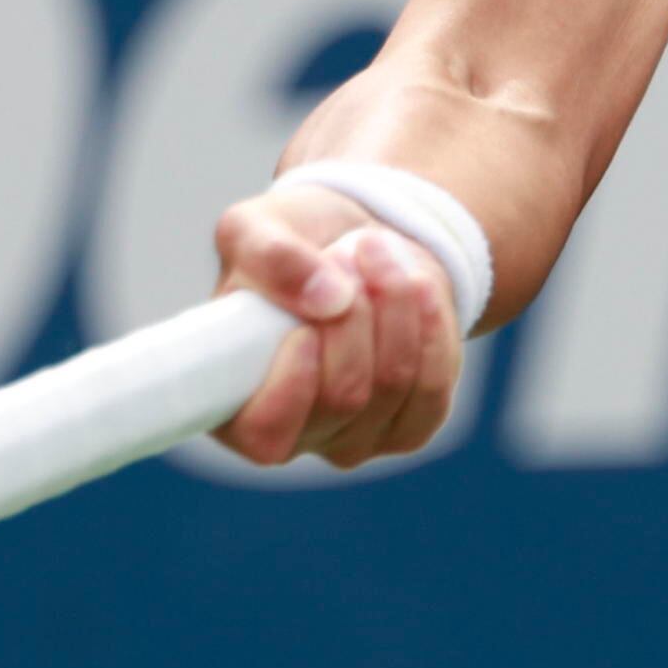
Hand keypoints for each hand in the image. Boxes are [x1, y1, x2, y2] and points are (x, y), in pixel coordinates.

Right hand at [208, 183, 462, 467]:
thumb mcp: (256, 227)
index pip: (264, 434)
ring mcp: (352, 439)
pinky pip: (433, 389)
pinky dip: (431, 325)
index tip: (305, 327)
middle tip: (349, 254)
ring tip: (377, 253)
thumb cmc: (290, 246)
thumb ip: (270, 255)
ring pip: (393, 384)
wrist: (359, 246)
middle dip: (355, 313)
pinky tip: (417, 286)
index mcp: (234, 404)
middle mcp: (293, 436)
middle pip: (343, 396)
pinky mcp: (408, 427)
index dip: (289, 387)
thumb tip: (326, 298)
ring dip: (394, 304)